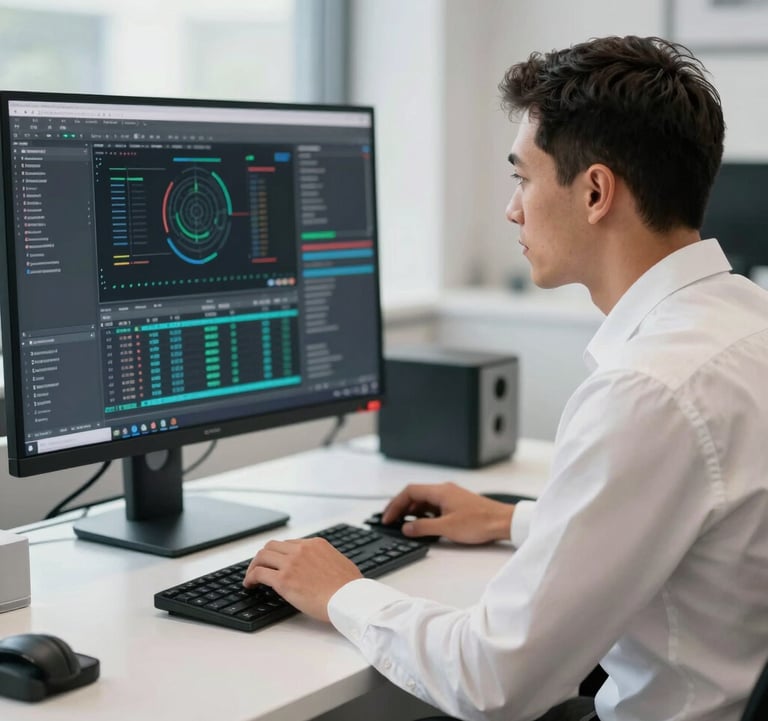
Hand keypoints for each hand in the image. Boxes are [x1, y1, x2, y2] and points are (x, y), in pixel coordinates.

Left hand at [243, 538, 362, 621]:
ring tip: (251, 577)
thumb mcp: (339, 562)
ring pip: (262, 556)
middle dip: (263, 557)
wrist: (349, 599)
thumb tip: (322, 566)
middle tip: (259, 568)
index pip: (289, 544)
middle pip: (272, 546)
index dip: (279, 554)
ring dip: (253, 566)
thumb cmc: (349, 588)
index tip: (275, 563)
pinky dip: (250, 578)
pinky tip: (250, 585)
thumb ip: (326, 559)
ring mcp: (291, 563)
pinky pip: (259, 573)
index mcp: (316, 544)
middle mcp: (301, 549)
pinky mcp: (284, 580)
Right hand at [382, 482, 514, 543]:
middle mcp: (444, 490)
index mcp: (440, 491)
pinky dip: (424, 514)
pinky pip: (434, 506)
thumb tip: (406, 527)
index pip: (409, 492)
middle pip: (415, 495)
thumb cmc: (480, 522)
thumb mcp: (446, 528)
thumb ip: (423, 527)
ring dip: (412, 511)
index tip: (387, 517)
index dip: (395, 504)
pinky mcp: (457, 504)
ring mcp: (451, 497)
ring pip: (425, 501)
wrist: (503, 522)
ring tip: (403, 525)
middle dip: (401, 508)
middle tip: (391, 521)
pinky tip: (423, 525)